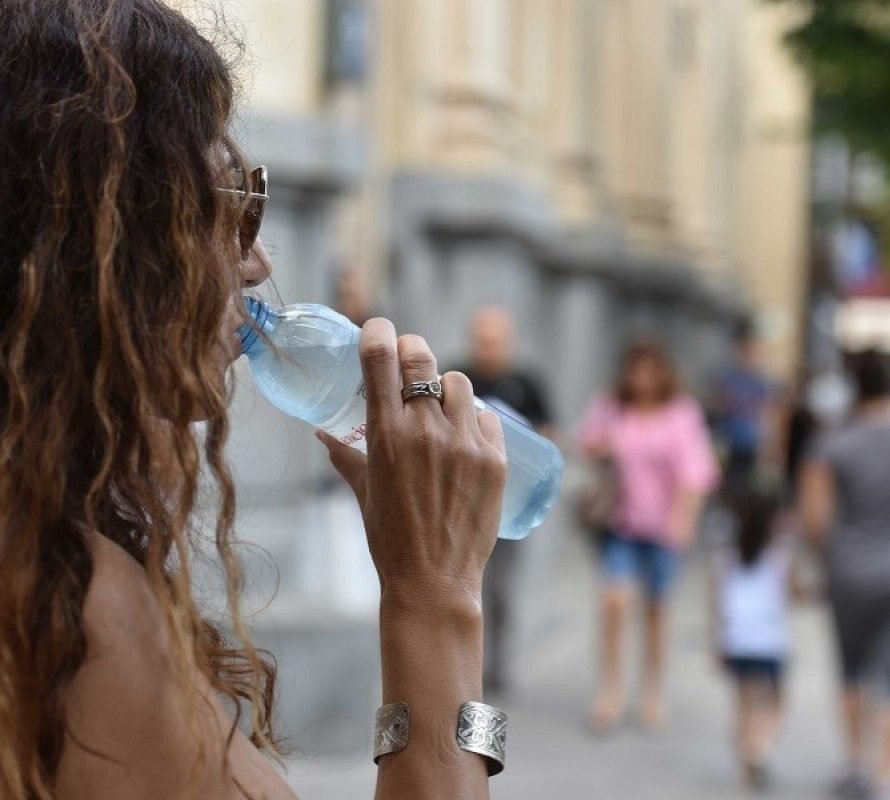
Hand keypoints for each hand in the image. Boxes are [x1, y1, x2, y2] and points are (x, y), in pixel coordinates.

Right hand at [317, 319, 506, 604]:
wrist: (434, 581)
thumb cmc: (390, 539)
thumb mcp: (362, 493)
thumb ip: (345, 457)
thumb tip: (324, 434)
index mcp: (385, 435)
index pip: (380, 357)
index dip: (378, 332)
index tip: (378, 330)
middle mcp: (425, 430)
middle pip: (422, 357)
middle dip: (412, 352)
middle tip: (410, 363)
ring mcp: (464, 442)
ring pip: (459, 382)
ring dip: (446, 389)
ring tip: (441, 411)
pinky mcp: (494, 458)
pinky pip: (488, 416)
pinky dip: (475, 420)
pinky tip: (465, 441)